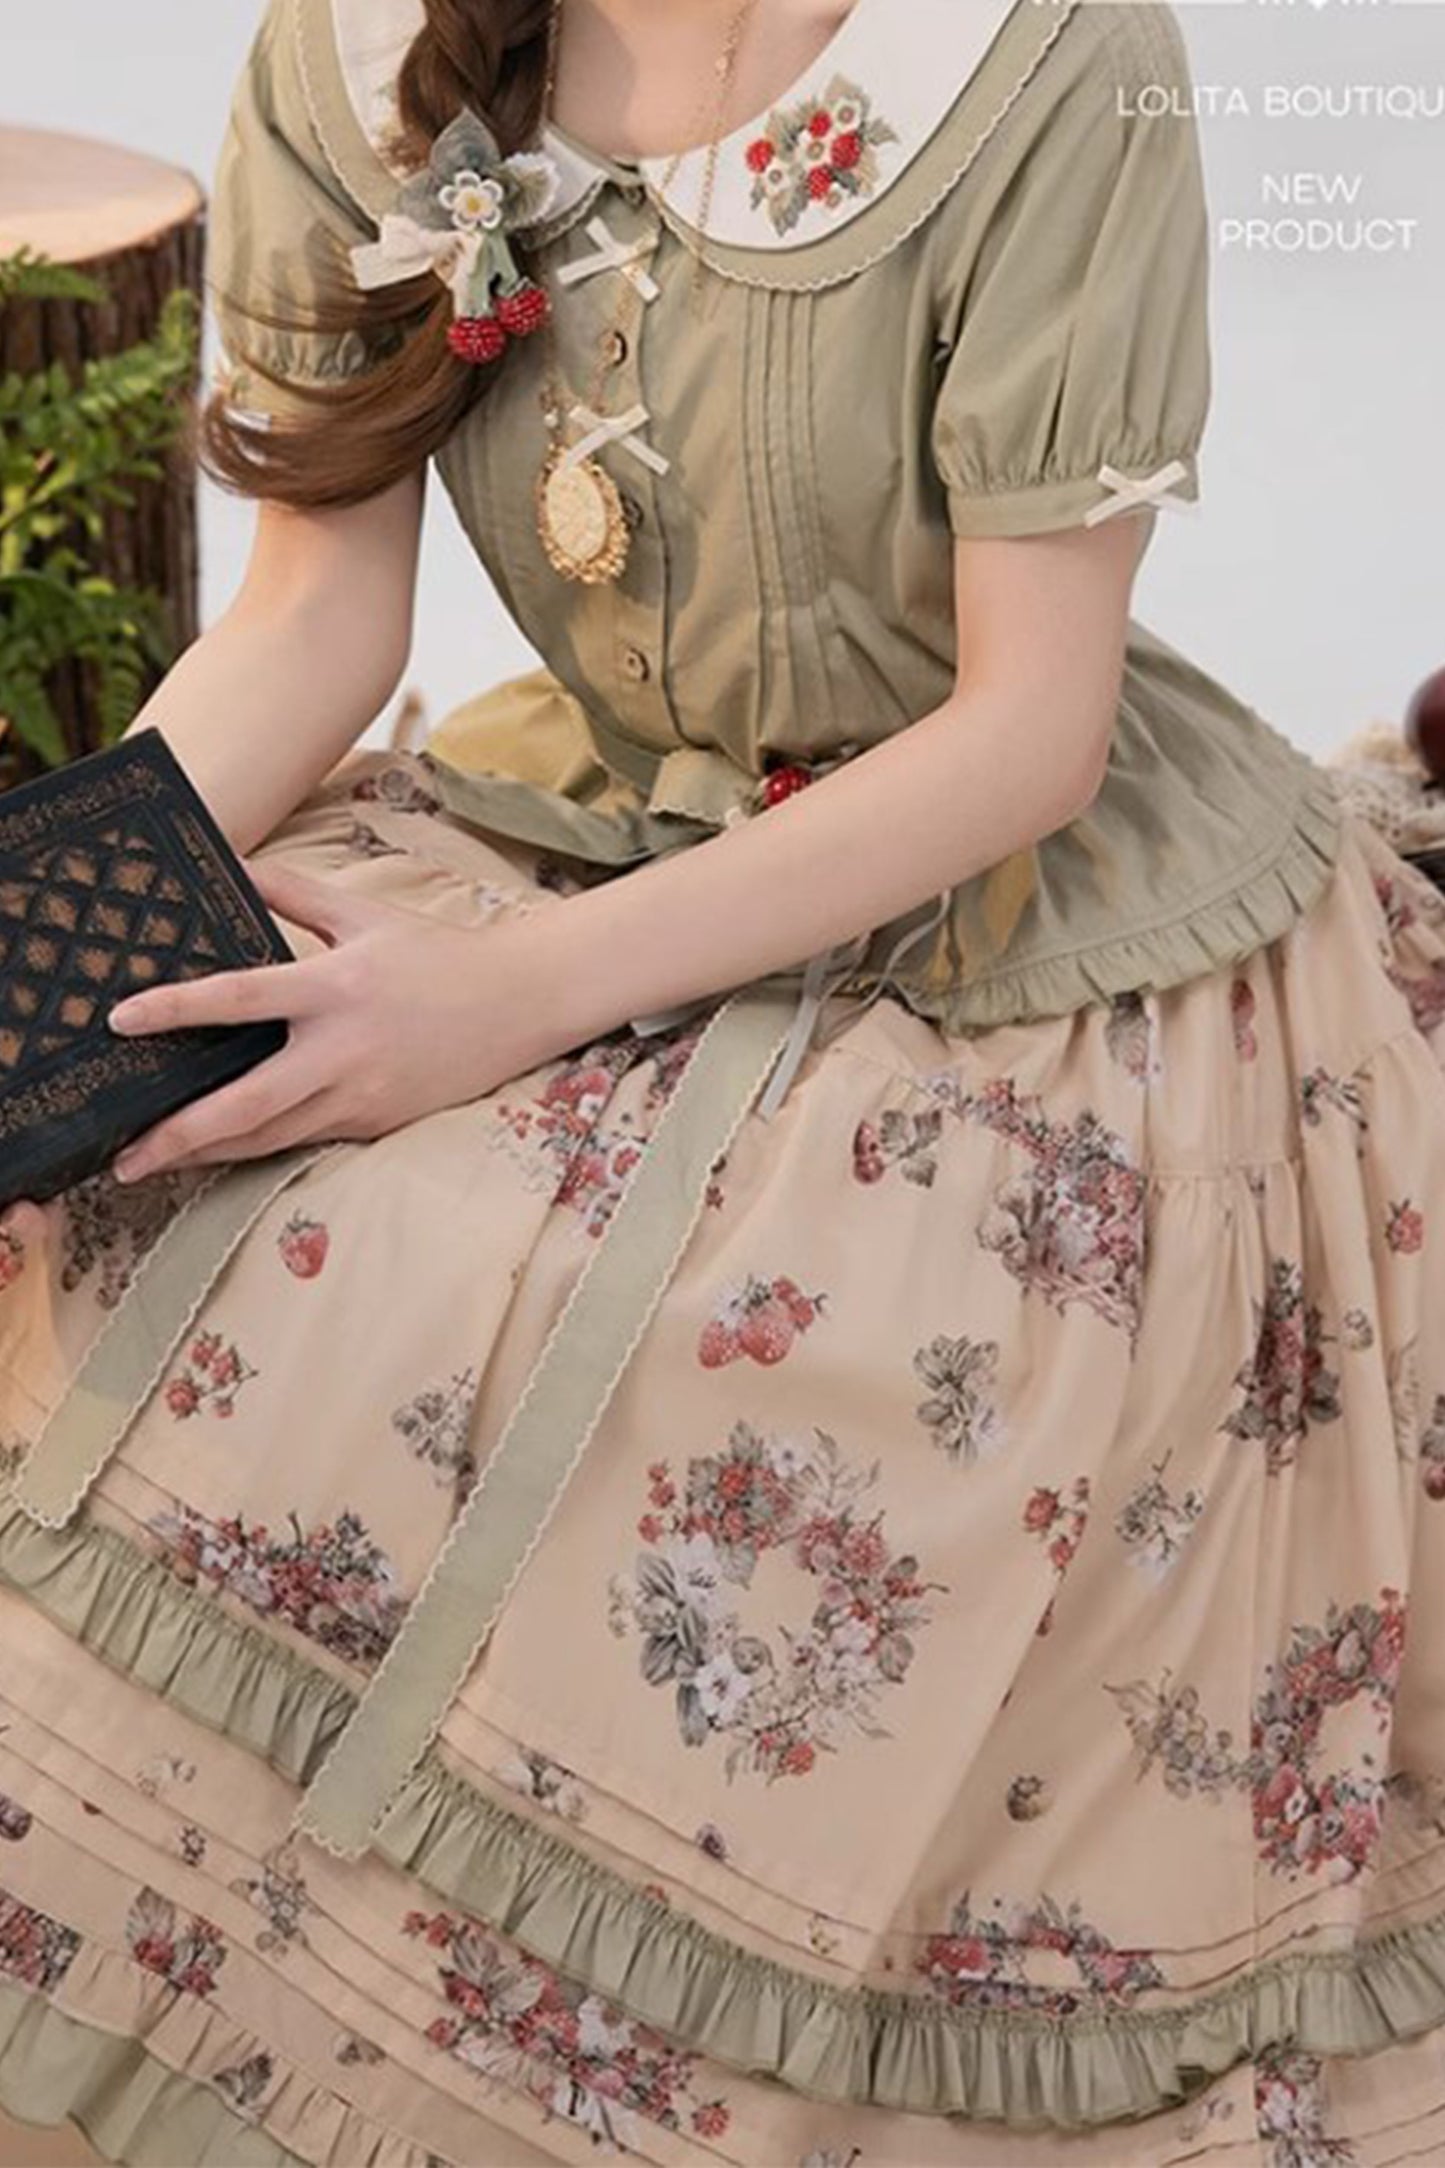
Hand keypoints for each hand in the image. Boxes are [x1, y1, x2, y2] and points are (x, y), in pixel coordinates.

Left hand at [103, 857, 566, 1182]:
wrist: (519, 1004)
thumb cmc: (437, 953)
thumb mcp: (365, 914)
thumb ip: (292, 891)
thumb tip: (230, 861)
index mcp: (334, 988)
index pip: (238, 999)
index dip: (175, 1010)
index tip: (120, 1020)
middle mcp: (342, 1051)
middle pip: (245, 1105)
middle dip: (179, 1136)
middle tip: (124, 1157)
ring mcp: (361, 1095)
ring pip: (270, 1137)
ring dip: (208, 1154)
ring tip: (153, 1162)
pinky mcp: (376, 1123)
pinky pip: (304, 1139)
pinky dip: (256, 1146)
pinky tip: (217, 1150)